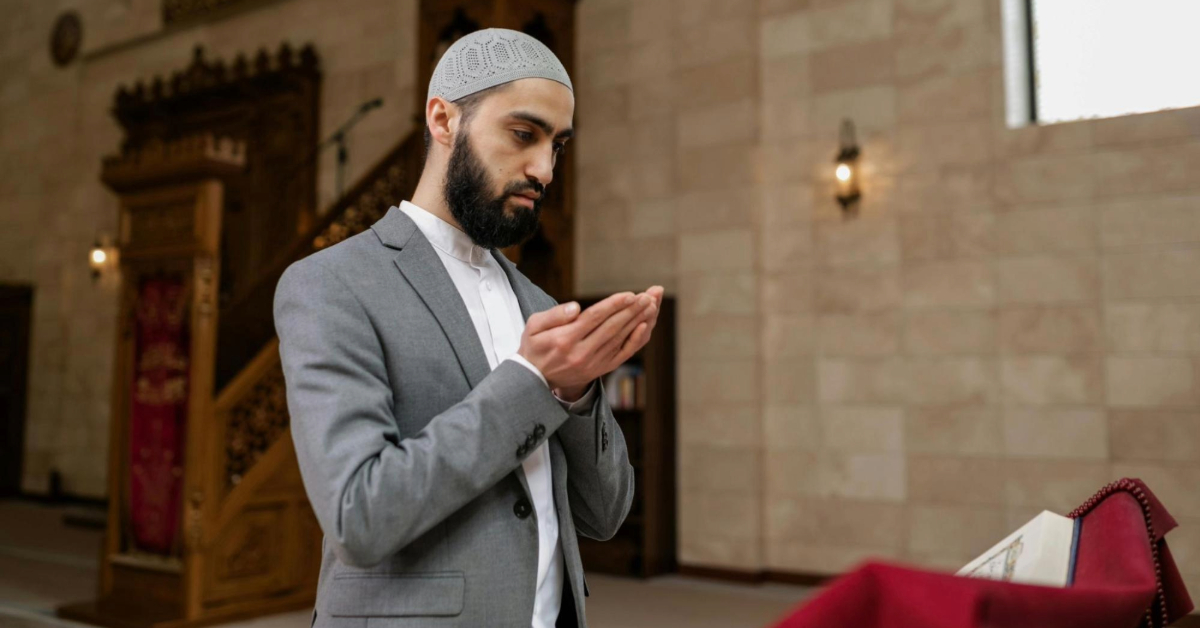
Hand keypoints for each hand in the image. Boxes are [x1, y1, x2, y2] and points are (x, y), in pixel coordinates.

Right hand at [519, 286, 663, 392]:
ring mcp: (593, 363)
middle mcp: (581, 353)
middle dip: (632, 310)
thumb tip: (576, 307)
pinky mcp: (600, 369)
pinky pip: (622, 354)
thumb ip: (553, 315)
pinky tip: (645, 327)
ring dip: (637, 320)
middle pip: (612, 327)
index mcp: (565, 339)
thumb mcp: (533, 327)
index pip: (594, 318)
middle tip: (648, 296)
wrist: (535, 380)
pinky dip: (635, 340)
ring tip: (651, 305)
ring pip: (620, 338)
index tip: (630, 294)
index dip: (613, 305)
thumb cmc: (534, 347)